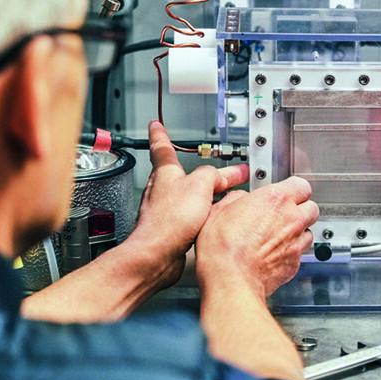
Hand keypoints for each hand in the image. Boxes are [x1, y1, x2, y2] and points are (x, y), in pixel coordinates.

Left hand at [126, 120, 249, 287]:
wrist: (158, 254)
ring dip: (206, 195)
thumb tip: (222, 174)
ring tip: (224, 196)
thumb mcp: (201, 185)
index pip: (162, 147)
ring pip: (189, 196)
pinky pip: (191, 216)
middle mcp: (162, 189)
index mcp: (165, 172)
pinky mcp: (172, 229)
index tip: (156, 124)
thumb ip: (213, 174)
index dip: (160, 134)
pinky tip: (213, 220)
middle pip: (184, 174)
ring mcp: (166, 210)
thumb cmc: (169, 220)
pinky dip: (203, 214)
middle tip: (223, 171)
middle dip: (204, 173)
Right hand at [195, 176, 318, 299]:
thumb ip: (236, 198)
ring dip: (297, 231)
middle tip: (283, 213)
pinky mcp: (294, 264)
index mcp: (276, 199)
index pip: (301, 185)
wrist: (230, 279)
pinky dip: (290, 251)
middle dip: (300, 209)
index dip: (293, 189)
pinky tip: (273, 253)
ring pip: (308, 231)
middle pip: (311, 208)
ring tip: (277, 235)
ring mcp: (296, 242)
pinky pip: (300, 253)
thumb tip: (240, 198)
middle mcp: (292, 219)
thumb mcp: (219, 210)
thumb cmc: (223, 247)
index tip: (286, 191)